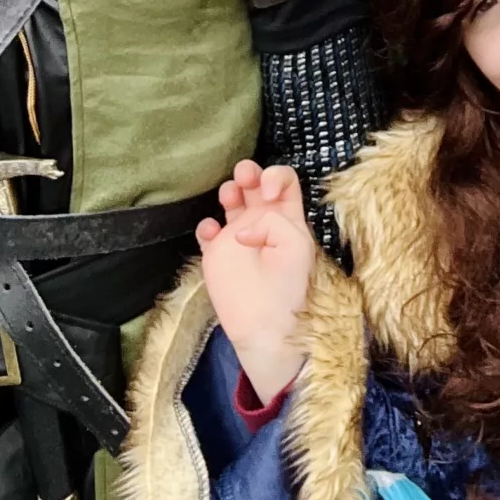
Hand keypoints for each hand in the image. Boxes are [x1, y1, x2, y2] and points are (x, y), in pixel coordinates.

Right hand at [196, 160, 316, 404]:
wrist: (265, 327)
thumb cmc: (287, 286)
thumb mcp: (294, 245)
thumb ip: (272, 222)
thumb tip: (241, 229)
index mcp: (287, 218)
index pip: (283, 181)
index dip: (275, 176)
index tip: (267, 192)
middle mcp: (262, 222)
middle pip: (254, 184)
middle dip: (248, 172)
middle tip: (244, 178)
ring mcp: (238, 236)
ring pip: (231, 200)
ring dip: (229, 191)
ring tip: (230, 197)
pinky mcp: (217, 254)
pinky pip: (207, 231)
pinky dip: (205, 226)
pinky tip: (211, 232)